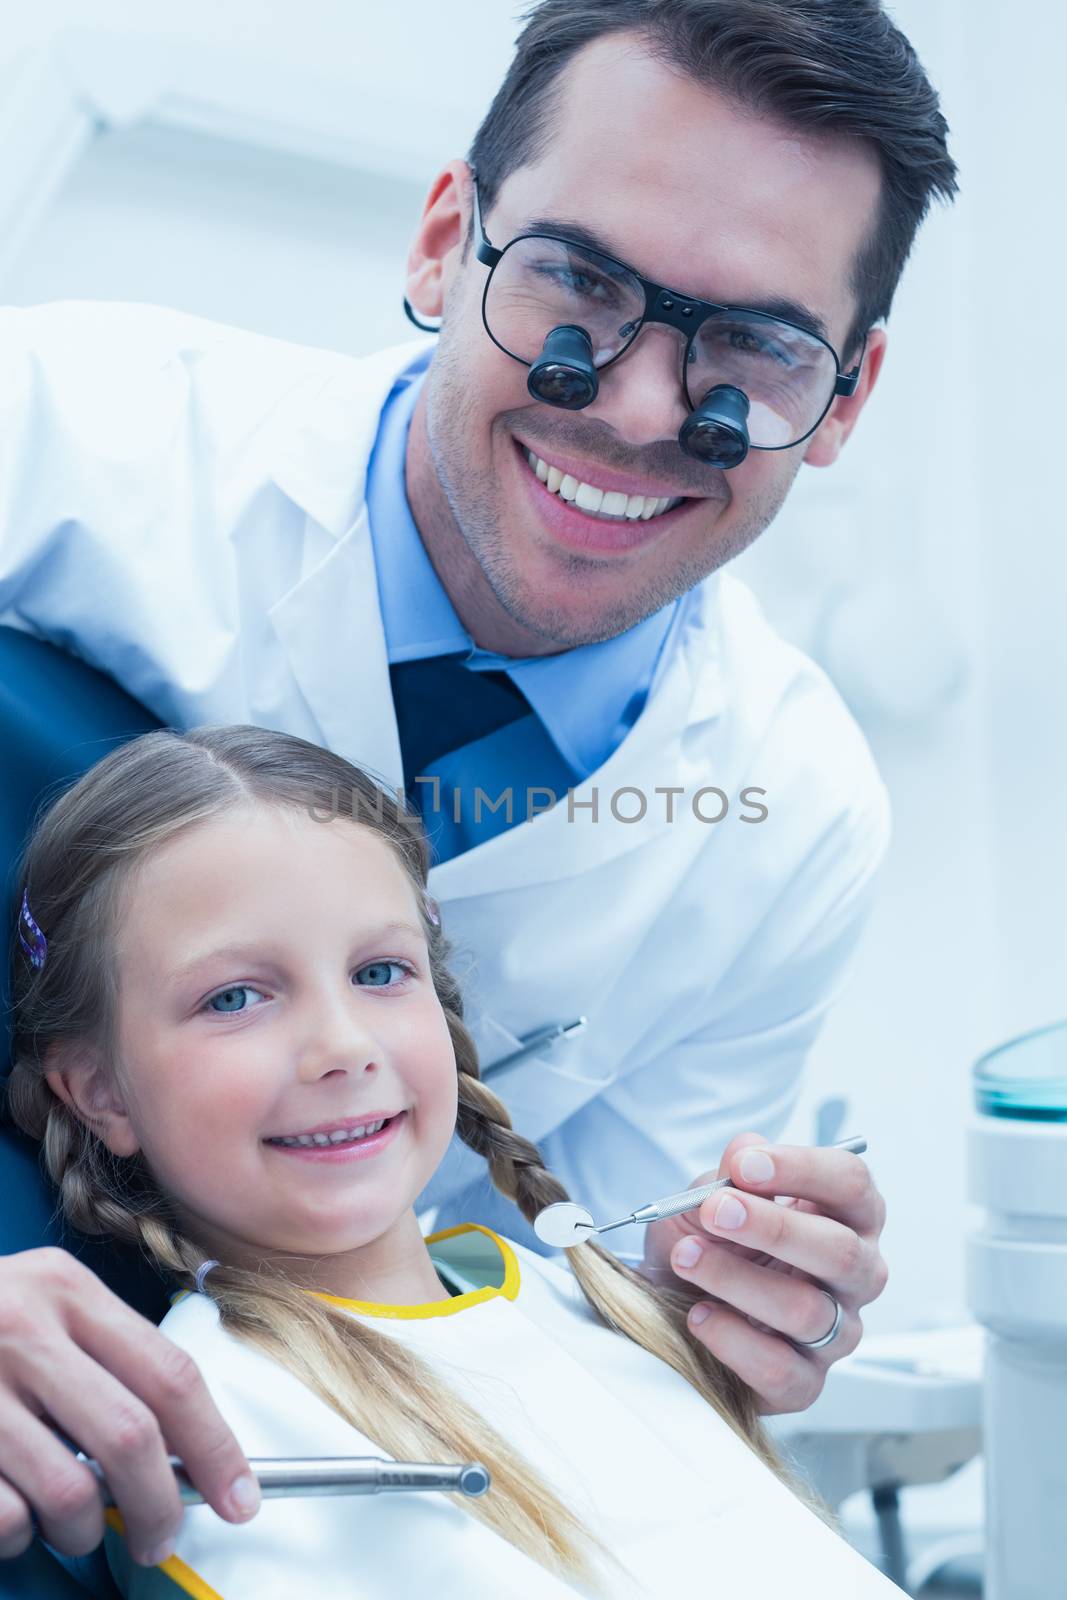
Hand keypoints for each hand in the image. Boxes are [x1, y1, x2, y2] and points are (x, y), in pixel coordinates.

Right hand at [0, 1248, 259, 1566]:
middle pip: (131, 1437)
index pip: (171, 1374)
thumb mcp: (48, 1305)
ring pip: (68, 1491)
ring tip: (74, 1525)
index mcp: (68, 1289)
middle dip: (159, 1506)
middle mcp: (23, 1329)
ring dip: (84, 1529)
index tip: (239, 1498)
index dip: (215, 1446)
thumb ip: (111, 1359)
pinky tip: (13, 1516)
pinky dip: (19, 1537)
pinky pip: (5, 1519)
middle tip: (160, 1537)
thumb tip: (188, 1452)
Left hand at [640, 1133, 887, 1414]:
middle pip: (841, 1250)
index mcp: (846, 1217)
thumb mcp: (710, 1196)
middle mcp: (855, 1276)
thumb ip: (731, 1173)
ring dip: (737, 1279)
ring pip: (806, 1311)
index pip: (853, 1184)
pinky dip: (734, 1340)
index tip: (745, 1163)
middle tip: (715, 1210)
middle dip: (773, 1227)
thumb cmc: (708, 1242)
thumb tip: (747, 1147)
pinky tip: (699, 1314)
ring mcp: (836, 1333)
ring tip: (687, 1257)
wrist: (670, 1302)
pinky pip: (781, 1369)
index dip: (803, 1169)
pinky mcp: (805, 1384)